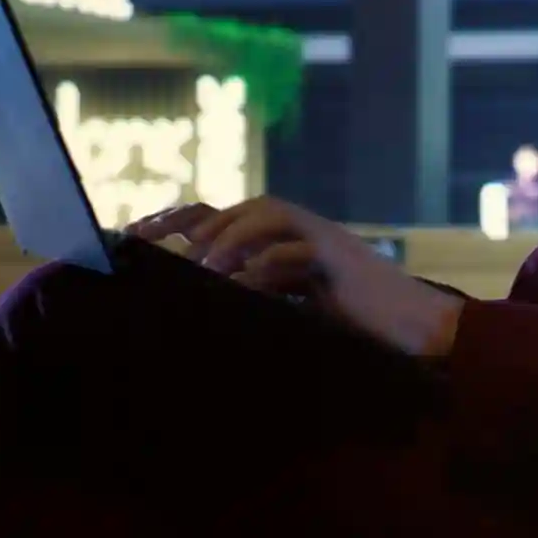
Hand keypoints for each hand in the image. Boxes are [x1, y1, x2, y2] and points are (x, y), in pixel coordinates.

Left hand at [127, 198, 463, 356]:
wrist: (406, 328)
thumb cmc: (346, 323)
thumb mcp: (284, 308)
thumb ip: (247, 295)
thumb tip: (194, 300)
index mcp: (271, 238)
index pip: (211, 220)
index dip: (170, 224)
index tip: (131, 238)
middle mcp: (289, 228)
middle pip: (227, 209)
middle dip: (182, 222)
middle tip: (145, 242)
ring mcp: (313, 236)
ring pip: (260, 215)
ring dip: (226, 238)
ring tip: (200, 266)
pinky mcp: (333, 255)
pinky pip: (292, 249)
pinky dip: (264, 262)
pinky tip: (241, 281)